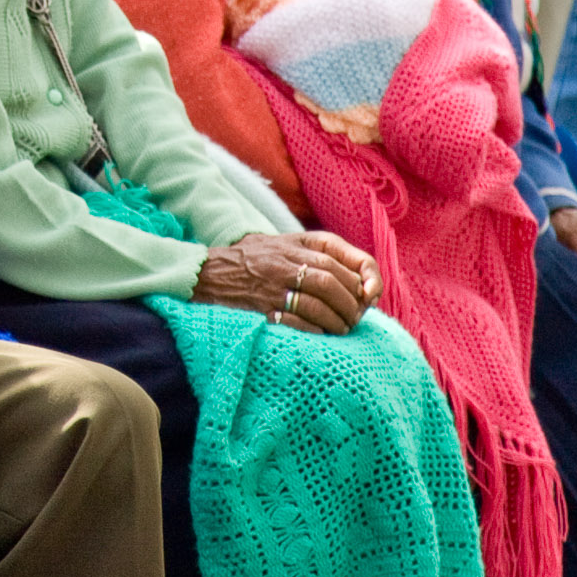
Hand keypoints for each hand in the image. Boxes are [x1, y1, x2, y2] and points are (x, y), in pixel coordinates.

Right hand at [192, 231, 379, 334]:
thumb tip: (361, 276)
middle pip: (334, 281)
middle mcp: (284, 261)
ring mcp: (272, 286)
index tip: (371, 294)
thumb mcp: (280, 243)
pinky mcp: (262, 309)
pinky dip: (316, 330)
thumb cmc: (248, 262)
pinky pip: (298, 322)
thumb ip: (314, 252)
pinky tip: (320, 334)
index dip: (365, 275)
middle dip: (351, 304)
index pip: (342, 254)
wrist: (204, 275)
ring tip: (341, 329)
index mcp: (294, 242)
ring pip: (320, 303)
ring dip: (338, 320)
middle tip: (355, 318)